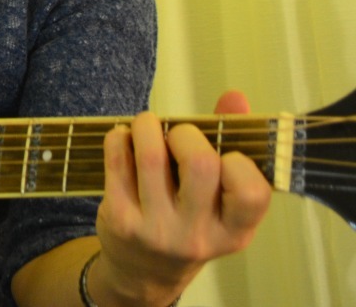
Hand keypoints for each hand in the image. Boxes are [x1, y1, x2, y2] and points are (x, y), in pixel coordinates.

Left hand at [94, 90, 271, 304]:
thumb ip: (230, 144)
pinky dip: (119, 137)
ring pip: (152, 157)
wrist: (143, 271)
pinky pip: (117, 162)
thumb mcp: (219, 200)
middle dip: (186, 134)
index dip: (237, 162)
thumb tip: (235, 97)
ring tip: (147, 125)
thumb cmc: (188, 222)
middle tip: (177, 135)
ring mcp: (156, 230)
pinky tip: (124, 137)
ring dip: (147, 125)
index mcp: (234, 231)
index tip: (222, 153)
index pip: (251, 191)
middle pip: (201, 165)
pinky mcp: (121, 219)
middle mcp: (197, 235)